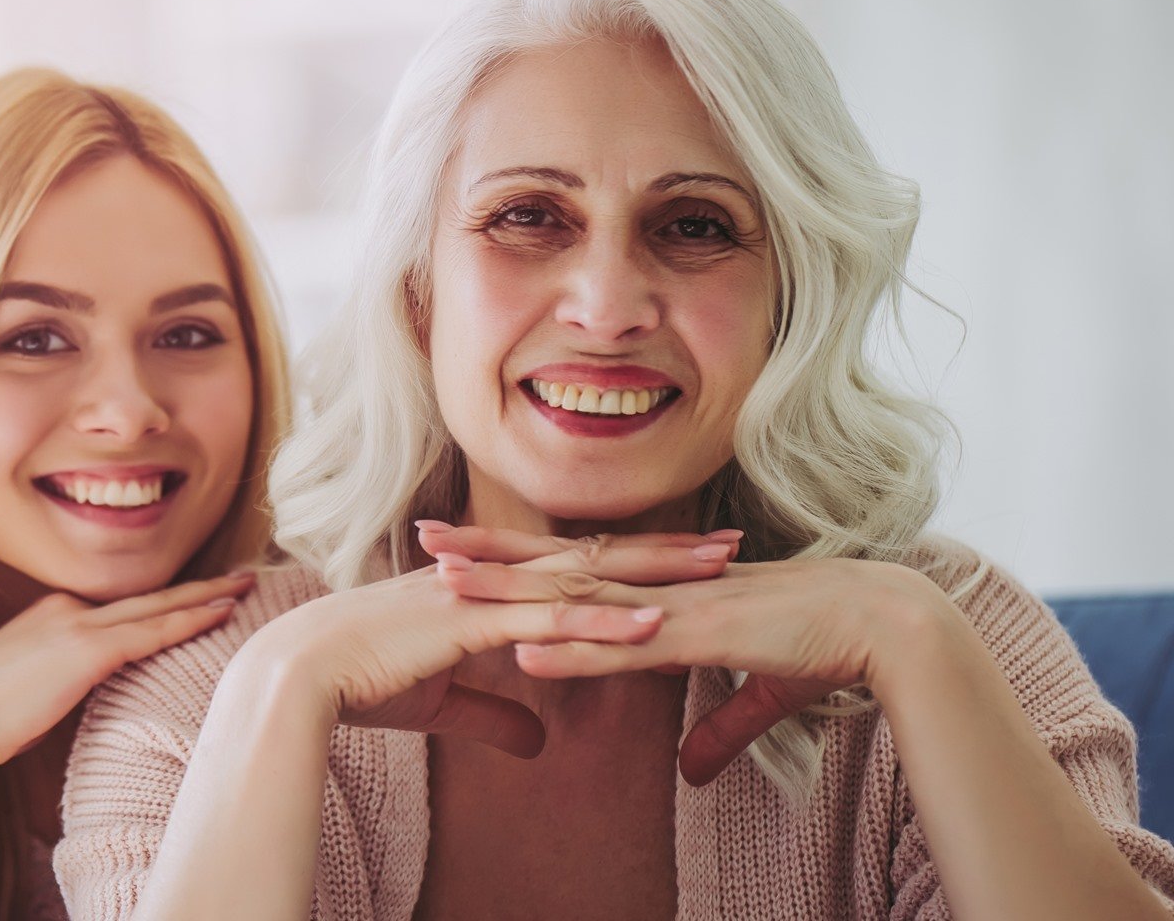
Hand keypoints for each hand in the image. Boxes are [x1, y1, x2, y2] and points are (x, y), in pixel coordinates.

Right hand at [0, 571, 254, 777]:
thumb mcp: (18, 685)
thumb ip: (53, 677)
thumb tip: (75, 693)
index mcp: (48, 612)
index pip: (119, 604)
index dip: (162, 600)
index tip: (196, 596)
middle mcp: (66, 609)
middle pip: (146, 596)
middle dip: (196, 587)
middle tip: (240, 576)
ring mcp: (77, 626)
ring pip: (158, 607)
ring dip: (207, 597)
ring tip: (244, 588)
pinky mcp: (87, 651)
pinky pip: (152, 632)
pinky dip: (191, 621)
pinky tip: (221, 616)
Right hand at [237, 534, 731, 758]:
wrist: (299, 675)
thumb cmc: (357, 684)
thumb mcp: (441, 701)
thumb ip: (495, 714)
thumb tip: (540, 742)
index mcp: (484, 587)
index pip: (571, 567)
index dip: (630, 562)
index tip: (684, 560)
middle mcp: (491, 578)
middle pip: (593, 557)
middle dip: (663, 553)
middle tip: (728, 545)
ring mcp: (482, 594)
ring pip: (584, 577)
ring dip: (654, 574)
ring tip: (717, 571)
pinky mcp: (471, 623)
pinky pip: (551, 620)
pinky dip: (605, 620)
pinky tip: (655, 623)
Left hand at [434, 544, 950, 783]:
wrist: (888, 624)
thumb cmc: (826, 644)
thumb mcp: (758, 692)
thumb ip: (717, 728)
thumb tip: (690, 771)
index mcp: (667, 588)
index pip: (576, 565)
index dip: (518, 555)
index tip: (463, 548)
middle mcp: (661, 586)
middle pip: (557, 566)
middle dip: (488, 553)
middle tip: (422, 538)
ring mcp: (678, 605)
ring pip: (576, 596)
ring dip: (509, 591)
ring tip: (445, 583)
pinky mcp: (703, 635)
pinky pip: (626, 644)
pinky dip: (574, 649)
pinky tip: (526, 652)